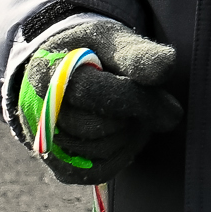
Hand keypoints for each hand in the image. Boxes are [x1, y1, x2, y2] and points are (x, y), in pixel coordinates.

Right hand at [10, 14, 181, 184]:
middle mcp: (38, 113)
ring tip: (137, 112)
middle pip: (99, 127)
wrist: (64, 73)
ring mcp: (46, 143)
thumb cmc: (93, 53)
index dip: (136, 99)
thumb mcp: (111, 40)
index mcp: (47, 73)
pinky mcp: (61, 166)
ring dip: (130, 134)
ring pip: (101, 151)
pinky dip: (123, 154)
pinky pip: (100, 171)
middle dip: (137, 115)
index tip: (172, 107)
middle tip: (160, 105)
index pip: (93, 92)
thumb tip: (165, 67)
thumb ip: (135, 52)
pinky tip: (129, 133)